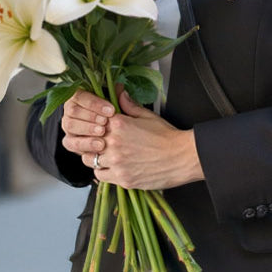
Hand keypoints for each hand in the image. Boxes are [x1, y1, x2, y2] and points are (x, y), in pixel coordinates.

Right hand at [60, 89, 114, 160]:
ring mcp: (69, 126)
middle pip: (73, 110)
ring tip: (102, 134)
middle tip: (105, 123)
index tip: (111, 111)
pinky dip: (84, 145)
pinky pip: (71, 143)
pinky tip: (98, 147)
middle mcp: (71, 110)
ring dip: (86, 129)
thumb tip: (119, 88)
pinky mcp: (70, 142)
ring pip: (70, 125)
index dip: (95, 103)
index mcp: (80, 97)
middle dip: (90, 116)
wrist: (121, 140)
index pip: (80, 96)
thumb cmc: (121, 120)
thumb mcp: (125, 110)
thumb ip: (120, 99)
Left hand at [64, 88, 203, 189]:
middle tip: (100, 143)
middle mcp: (114, 143)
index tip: (100, 128)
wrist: (182, 157)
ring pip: (90, 160)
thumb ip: (129, 105)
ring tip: (106, 156)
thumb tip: (119, 93)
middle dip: (92, 141)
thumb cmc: (167, 137)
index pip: (94, 122)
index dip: (95, 125)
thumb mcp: (147, 116)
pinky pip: (101, 176)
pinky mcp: (122, 179)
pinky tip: (112, 167)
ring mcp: (117, 162)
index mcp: (118, 124)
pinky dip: (103, 172)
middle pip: (89, 141)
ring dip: (95, 157)